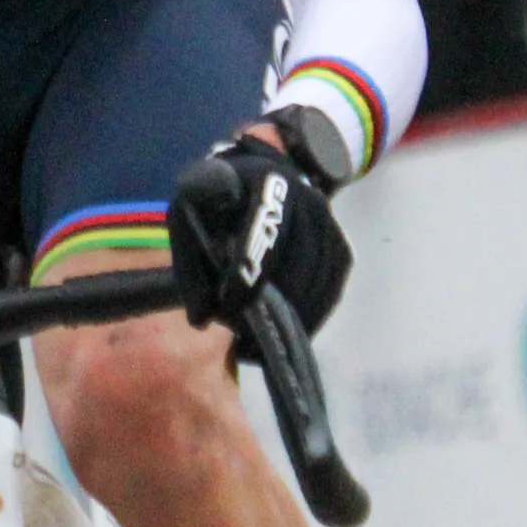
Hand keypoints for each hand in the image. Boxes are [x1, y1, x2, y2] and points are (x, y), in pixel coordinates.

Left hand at [168, 131, 350, 335]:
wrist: (258, 180)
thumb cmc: (215, 203)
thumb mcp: (187, 218)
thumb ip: (190, 266)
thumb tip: (201, 317)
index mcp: (261, 181)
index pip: (262, 228)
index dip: (249, 268)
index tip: (229, 305)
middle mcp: (304, 196)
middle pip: (296, 261)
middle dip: (271, 304)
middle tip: (243, 340)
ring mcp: (327, 221)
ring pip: (317, 279)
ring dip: (292, 316)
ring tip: (261, 346)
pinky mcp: (339, 245)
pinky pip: (331, 287)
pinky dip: (312, 314)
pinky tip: (287, 330)